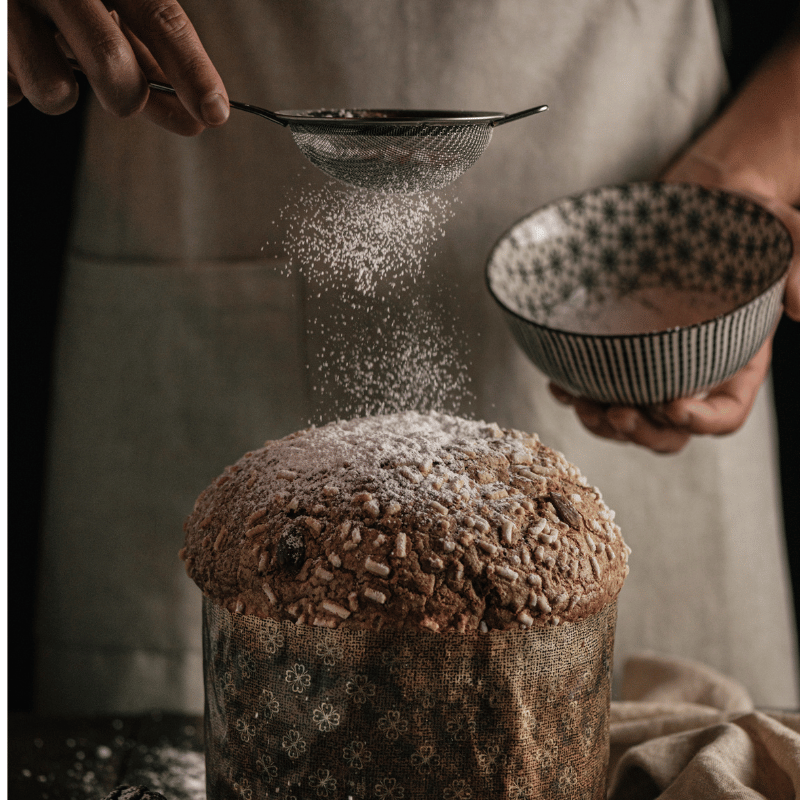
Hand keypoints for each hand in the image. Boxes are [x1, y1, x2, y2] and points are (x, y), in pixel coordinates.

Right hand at [8, 0, 228, 135]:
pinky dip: (17, 85)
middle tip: (123, 97)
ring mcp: (8, 4)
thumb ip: (150, 66)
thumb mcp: (108, 15)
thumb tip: (198, 120)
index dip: (192, 70)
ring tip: (43, 58)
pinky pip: (12, 92)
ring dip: (61, 93)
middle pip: (111, 60)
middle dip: (126, 96)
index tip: (215, 112)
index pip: (160, 18)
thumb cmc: (60, 2)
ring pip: (56, 92)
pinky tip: (10, 53)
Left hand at [549, 154, 799, 453]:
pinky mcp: (619, 355)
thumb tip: (799, 307)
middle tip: (617, 412)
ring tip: (582, 403)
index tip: (673, 406)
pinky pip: (598, 389)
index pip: (726, 414)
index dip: (702, 421)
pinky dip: (576, 394)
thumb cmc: (741, 223)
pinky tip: (560, 385)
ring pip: (630, 420)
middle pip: (671, 432)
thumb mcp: (780, 232)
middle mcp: (693, 375)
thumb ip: (798, 268)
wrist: (695, 208)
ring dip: (604, 423)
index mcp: (736, 365)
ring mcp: (653, 369)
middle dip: (644, 432)